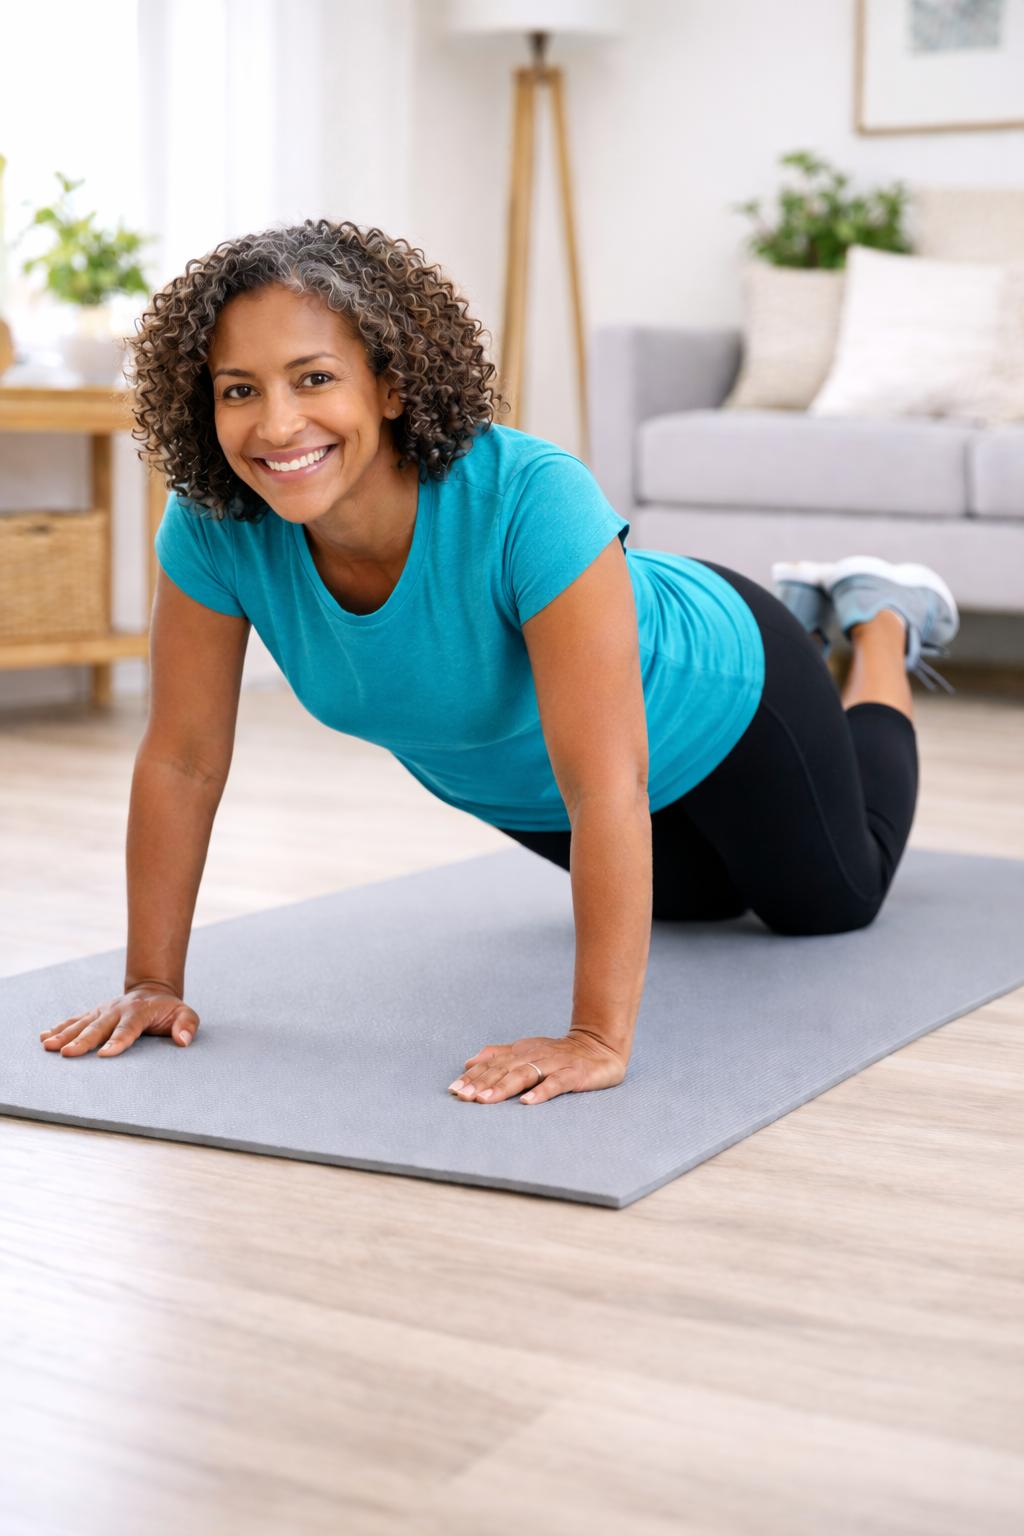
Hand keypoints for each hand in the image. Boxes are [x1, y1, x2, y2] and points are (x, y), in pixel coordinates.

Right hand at [40, 984, 198, 1057]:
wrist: (153, 991)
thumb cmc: (169, 1010)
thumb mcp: (185, 1014)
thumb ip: (187, 1025)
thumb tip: (183, 1040)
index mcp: (139, 1012)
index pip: (127, 1029)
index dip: (117, 1041)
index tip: (105, 1054)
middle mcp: (117, 1010)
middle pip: (98, 1027)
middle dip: (83, 1040)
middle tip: (67, 1053)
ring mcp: (103, 1011)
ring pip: (82, 1023)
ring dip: (64, 1034)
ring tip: (48, 1045)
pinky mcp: (94, 1013)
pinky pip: (75, 1020)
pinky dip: (60, 1028)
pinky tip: (45, 1036)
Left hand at [448, 1029, 626, 1105]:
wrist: (601, 1045)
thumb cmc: (561, 1054)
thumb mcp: (528, 1051)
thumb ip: (500, 1055)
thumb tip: (469, 1062)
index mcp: (523, 1050)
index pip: (493, 1063)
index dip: (474, 1076)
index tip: (454, 1089)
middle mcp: (536, 1054)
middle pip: (505, 1069)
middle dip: (482, 1083)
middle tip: (463, 1096)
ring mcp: (556, 1063)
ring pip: (526, 1074)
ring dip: (504, 1087)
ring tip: (485, 1100)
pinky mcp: (575, 1073)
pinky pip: (557, 1083)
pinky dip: (542, 1092)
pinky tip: (528, 1102)